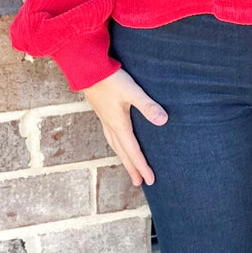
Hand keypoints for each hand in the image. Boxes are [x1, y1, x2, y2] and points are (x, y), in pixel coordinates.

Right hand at [82, 67, 168, 186]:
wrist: (87, 70)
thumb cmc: (111, 80)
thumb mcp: (132, 91)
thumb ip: (147, 106)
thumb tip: (163, 121)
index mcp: (119, 125)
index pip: (133, 151)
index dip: (142, 166)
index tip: (150, 180)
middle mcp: (111, 126)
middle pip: (123, 153)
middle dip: (132, 168)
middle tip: (139, 182)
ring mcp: (105, 120)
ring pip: (115, 146)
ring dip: (124, 158)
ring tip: (129, 167)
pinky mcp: (102, 112)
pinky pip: (111, 136)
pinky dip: (117, 145)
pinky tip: (118, 141)